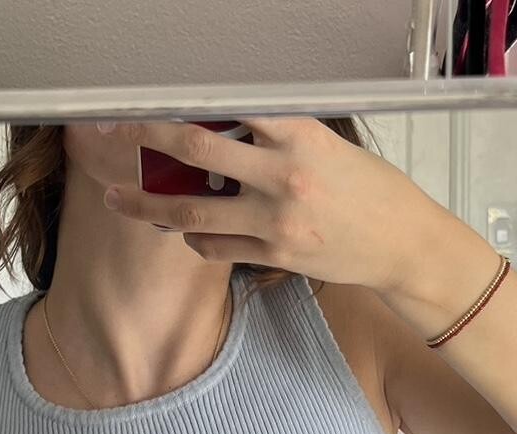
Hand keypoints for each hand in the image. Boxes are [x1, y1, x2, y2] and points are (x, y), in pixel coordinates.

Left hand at [98, 116, 446, 293]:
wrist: (402, 245)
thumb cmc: (370, 191)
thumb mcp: (328, 147)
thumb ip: (277, 138)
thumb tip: (220, 129)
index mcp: (298, 134)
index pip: (227, 106)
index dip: (182, 99)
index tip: (147, 95)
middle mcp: (283, 176)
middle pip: (196, 151)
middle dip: (147, 139)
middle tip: (114, 133)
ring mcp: (276, 221)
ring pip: (192, 212)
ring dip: (148, 206)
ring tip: (117, 200)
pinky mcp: (274, 256)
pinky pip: (216, 247)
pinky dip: (194, 237)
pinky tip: (185, 230)